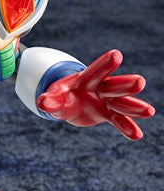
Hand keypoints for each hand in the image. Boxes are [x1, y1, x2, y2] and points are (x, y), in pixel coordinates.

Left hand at [37, 50, 154, 139]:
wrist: (69, 102)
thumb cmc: (61, 95)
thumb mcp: (53, 97)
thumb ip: (49, 100)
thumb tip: (41, 102)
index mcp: (86, 79)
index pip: (95, 71)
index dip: (104, 64)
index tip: (116, 54)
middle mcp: (100, 88)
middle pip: (114, 85)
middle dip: (125, 84)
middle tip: (140, 82)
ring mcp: (107, 101)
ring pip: (122, 103)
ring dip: (134, 107)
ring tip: (149, 111)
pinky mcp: (108, 114)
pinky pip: (119, 121)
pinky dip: (126, 127)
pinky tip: (137, 136)